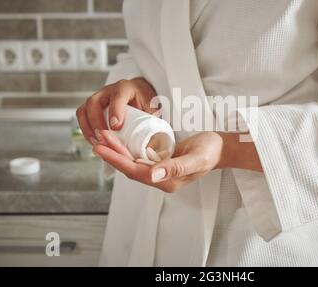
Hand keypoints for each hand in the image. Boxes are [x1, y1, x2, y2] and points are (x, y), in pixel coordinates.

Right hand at [76, 78, 157, 144]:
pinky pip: (82, 116)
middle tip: (103, 137)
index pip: (118, 96)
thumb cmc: (146, 102)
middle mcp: (109, 90)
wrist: (140, 94)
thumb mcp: (152, 108)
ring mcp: (98, 97)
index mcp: (126, 88)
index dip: (115, 111)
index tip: (116, 127)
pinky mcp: (92, 106)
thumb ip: (151, 120)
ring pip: (85, 109)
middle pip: (95, 102)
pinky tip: (93, 139)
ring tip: (96, 141)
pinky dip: (85, 129)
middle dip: (97, 121)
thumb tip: (152, 140)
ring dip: (87, 127)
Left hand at [93, 130, 223, 192]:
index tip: (102, 148)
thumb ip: (176, 168)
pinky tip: (119, 139)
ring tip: (104, 136)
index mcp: (167, 182)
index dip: (117, 160)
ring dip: (117, 150)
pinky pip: (139, 157)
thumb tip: (153, 175)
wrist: (219, 148)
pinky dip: (127, 148)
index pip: (136, 172)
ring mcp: (159, 171)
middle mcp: (160, 179)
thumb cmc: (210, 151)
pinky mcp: (159, 162)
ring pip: (132, 162)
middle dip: (112, 153)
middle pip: (130, 167)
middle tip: (98, 138)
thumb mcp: (196, 158)